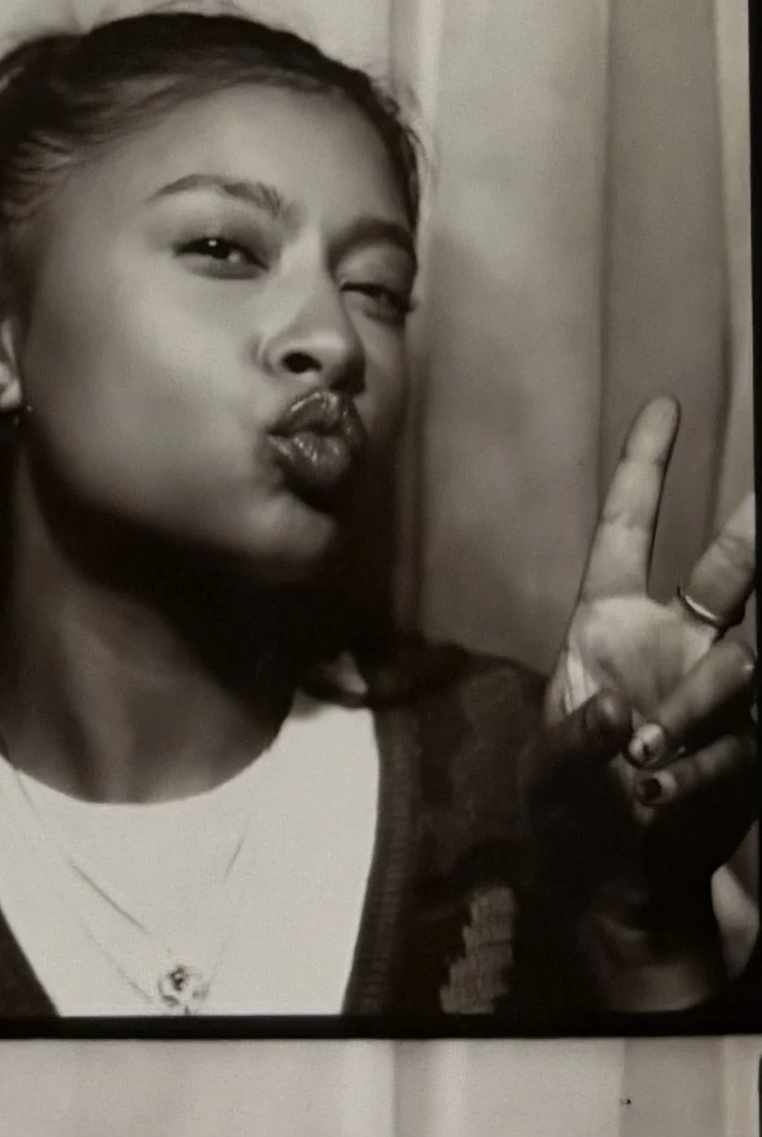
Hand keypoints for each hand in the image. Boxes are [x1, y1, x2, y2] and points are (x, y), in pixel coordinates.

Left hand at [534, 397, 755, 1007]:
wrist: (621, 885)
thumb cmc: (571, 811)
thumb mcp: (550, 771)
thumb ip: (576, 740)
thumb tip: (621, 717)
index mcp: (610, 619)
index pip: (633, 527)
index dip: (648, 467)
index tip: (667, 405)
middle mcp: (674, 641)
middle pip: (730, 571)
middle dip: (753, 532)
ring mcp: (719, 690)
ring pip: (743, 664)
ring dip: (698, 708)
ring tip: (645, 758)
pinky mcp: (749, 745)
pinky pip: (738, 744)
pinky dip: (697, 775)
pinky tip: (657, 800)